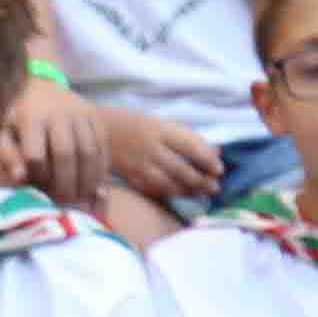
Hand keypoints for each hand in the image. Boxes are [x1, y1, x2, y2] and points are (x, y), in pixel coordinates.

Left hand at [0, 66, 108, 203]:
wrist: (42, 86)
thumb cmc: (20, 118)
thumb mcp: (5, 133)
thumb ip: (7, 155)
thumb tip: (20, 178)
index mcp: (32, 117)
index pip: (35, 154)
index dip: (38, 175)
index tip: (37, 185)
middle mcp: (59, 112)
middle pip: (66, 154)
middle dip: (65, 183)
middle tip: (64, 201)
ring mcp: (81, 113)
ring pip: (89, 152)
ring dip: (86, 180)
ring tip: (80, 196)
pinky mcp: (96, 117)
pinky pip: (103, 147)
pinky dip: (100, 169)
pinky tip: (94, 184)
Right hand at [98, 102, 222, 209]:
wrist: (97, 130)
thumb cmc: (135, 124)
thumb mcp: (161, 123)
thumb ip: (187, 137)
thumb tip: (215, 152)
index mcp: (159, 129)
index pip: (189, 146)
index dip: (207, 160)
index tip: (219, 169)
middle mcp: (149, 148)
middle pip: (180, 169)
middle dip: (201, 180)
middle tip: (215, 187)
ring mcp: (139, 165)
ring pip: (168, 184)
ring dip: (189, 190)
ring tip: (203, 193)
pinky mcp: (131, 178)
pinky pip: (154, 190)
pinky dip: (171, 193)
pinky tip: (182, 194)